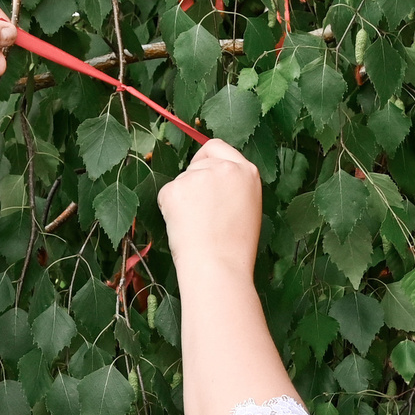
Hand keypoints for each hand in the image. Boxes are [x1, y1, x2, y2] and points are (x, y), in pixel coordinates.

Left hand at [158, 138, 261, 279]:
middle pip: (196, 163)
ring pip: (181, 180)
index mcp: (247, 171)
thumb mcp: (248, 207)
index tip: (201, 172)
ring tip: (196, 226)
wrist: (218, 267)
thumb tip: (211, 177)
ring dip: (183, 197)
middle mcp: (224, 167)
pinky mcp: (174, 188)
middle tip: (200, 212)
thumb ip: (233, 185)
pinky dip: (169, 209)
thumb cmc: (234, 248)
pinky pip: (167, 194)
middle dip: (193, 181)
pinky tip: (184, 227)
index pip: (217, 147)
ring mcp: (198, 176)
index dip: (206, 160)